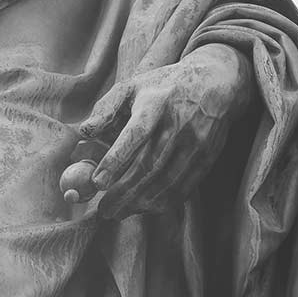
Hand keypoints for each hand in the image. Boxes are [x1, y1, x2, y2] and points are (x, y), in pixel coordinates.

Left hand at [74, 44, 252, 218]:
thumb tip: (84, 132)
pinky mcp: (206, 156)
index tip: (98, 182)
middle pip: (150, 165)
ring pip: (166, 180)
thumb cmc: (163, 87)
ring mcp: (195, 142)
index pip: (135, 135)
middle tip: (104, 210)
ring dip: (141, 202)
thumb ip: (106, 108)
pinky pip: (184, 186)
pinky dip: (163, 201)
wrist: (214, 83)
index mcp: (154, 104)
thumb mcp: (132, 85)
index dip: (116, 160)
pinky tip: (145, 208)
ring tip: (119, 213)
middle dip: (124, 192)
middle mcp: (177, 124)